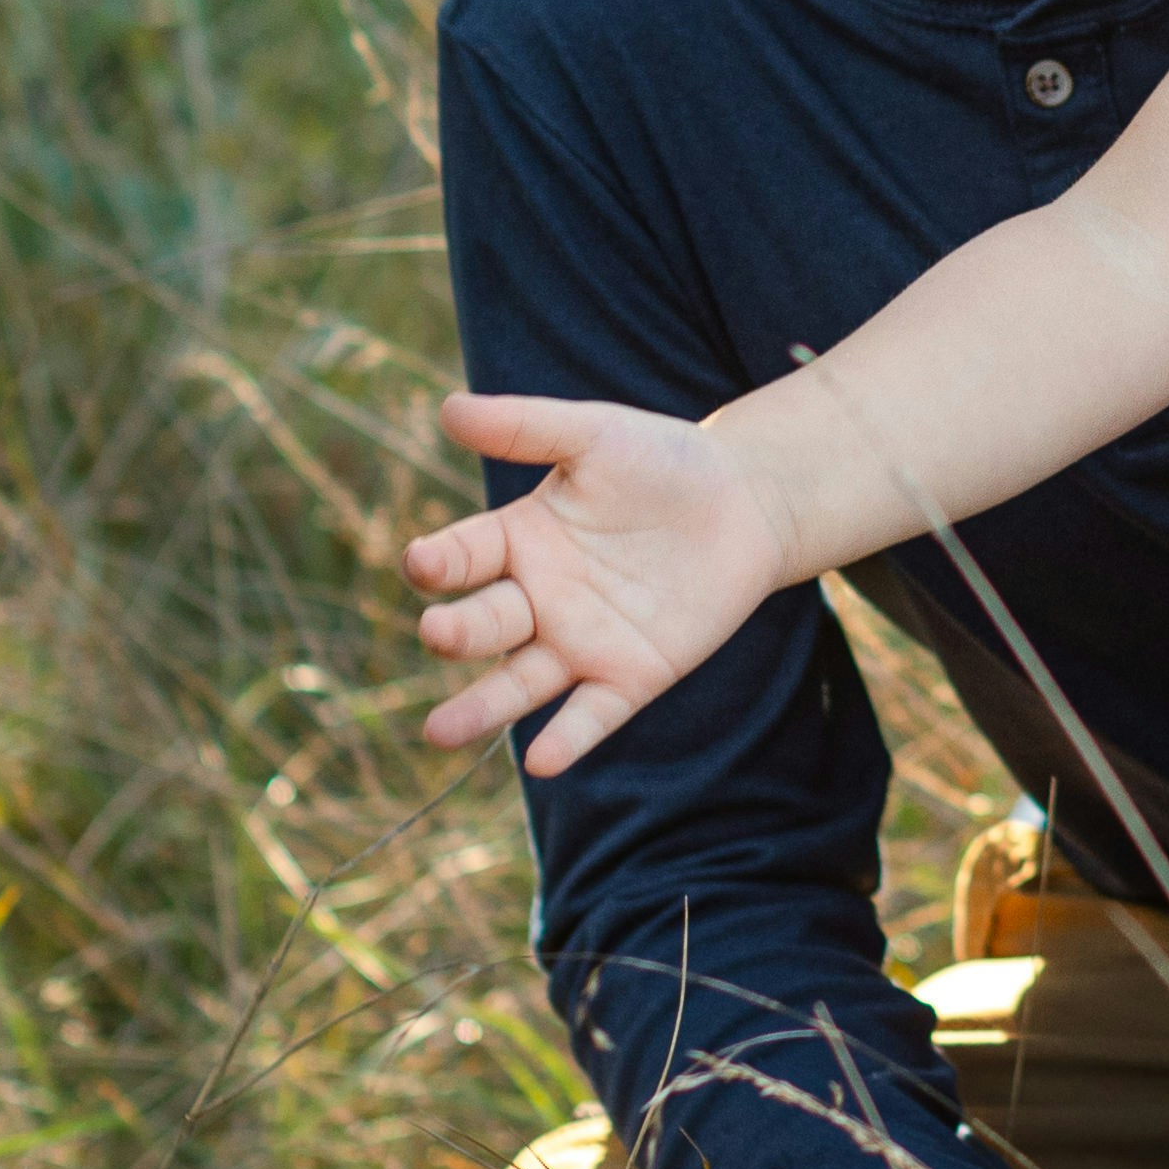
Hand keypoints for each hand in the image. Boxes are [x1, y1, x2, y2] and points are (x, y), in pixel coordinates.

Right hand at [402, 383, 797, 775]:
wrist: (748, 499)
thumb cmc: (664, 461)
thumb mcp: (597, 434)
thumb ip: (527, 426)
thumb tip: (448, 408)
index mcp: (519, 539)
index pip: (464, 557)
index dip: (440, 562)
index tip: (421, 562)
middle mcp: (538, 599)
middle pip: (486, 623)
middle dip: (459, 631)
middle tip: (438, 632)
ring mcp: (581, 642)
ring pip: (520, 683)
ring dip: (481, 708)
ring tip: (440, 732)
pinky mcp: (631, 675)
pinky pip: (592, 714)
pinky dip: (568, 737)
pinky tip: (542, 760)